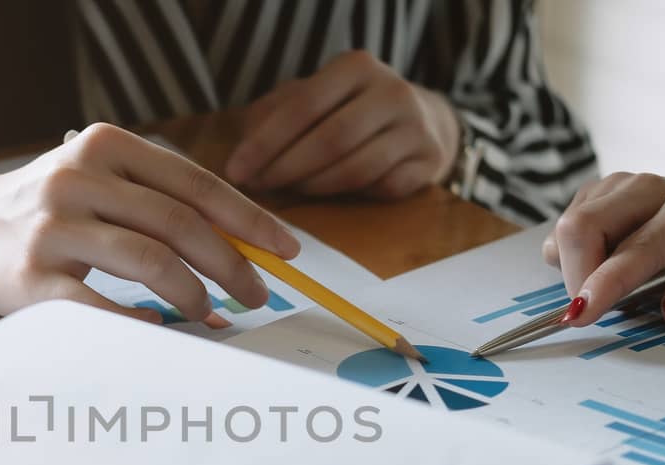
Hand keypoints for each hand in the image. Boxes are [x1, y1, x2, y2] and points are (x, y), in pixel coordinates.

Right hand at [0, 123, 299, 319]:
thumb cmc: (45, 210)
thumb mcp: (96, 177)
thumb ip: (155, 196)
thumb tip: (241, 243)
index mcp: (105, 147)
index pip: (195, 183)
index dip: (249, 219)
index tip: (287, 250)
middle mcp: (77, 179)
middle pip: (179, 224)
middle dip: (231, 265)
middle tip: (257, 295)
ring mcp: (52, 229)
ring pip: (149, 262)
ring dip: (195, 296)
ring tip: (212, 315)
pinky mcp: (29, 279)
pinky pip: (101, 306)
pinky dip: (140, 322)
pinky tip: (162, 331)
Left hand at [225, 50, 461, 199]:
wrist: (419, 119)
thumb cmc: (349, 110)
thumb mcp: (314, 97)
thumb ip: (275, 116)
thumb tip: (242, 157)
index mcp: (357, 67)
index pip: (303, 106)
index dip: (265, 142)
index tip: (236, 170)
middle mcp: (392, 91)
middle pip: (331, 139)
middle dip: (286, 169)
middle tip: (259, 187)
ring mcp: (415, 128)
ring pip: (356, 168)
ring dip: (314, 187)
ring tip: (290, 192)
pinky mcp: (428, 162)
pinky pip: (382, 188)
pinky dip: (351, 197)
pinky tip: (330, 196)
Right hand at [547, 174, 664, 329]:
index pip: (639, 245)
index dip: (605, 282)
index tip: (580, 315)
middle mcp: (655, 184)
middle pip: (583, 225)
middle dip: (577, 277)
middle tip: (598, 312)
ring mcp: (625, 184)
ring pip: (569, 226)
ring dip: (577, 268)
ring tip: (616, 289)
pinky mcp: (605, 192)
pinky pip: (568, 227)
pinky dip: (576, 256)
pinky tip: (609, 265)